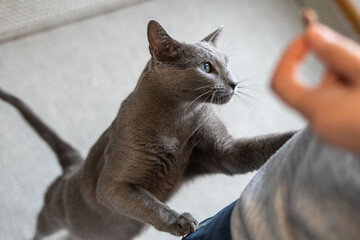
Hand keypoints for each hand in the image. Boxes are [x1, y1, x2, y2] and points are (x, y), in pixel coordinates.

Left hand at [271, 23, 359, 150]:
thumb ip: (335, 54)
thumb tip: (311, 36)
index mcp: (317, 111)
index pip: (280, 82)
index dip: (290, 56)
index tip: (308, 40)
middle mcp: (321, 124)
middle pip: (312, 83)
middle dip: (333, 63)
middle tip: (357, 57)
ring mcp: (335, 130)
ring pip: (332, 91)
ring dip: (349, 74)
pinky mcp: (348, 131)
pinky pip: (343, 103)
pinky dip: (354, 87)